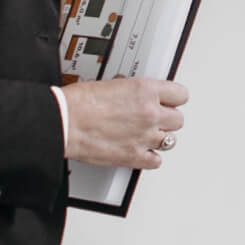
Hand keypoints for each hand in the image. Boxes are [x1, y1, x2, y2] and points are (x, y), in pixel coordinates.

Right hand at [61, 77, 188, 169]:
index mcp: (146, 90)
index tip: (169, 101)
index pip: (180, 95)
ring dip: (159, 138)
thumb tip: (132, 92)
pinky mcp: (134, 157)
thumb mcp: (110, 83)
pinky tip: (141, 152)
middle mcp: (150, 114)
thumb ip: (129, 89)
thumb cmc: (79, 103)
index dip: (174, 99)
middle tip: (156, 118)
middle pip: (178, 120)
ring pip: (171, 141)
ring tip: (147, 135)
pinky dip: (150, 158)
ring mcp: (144, 137)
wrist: (64, 121)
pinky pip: (156, 161)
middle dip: (167, 119)